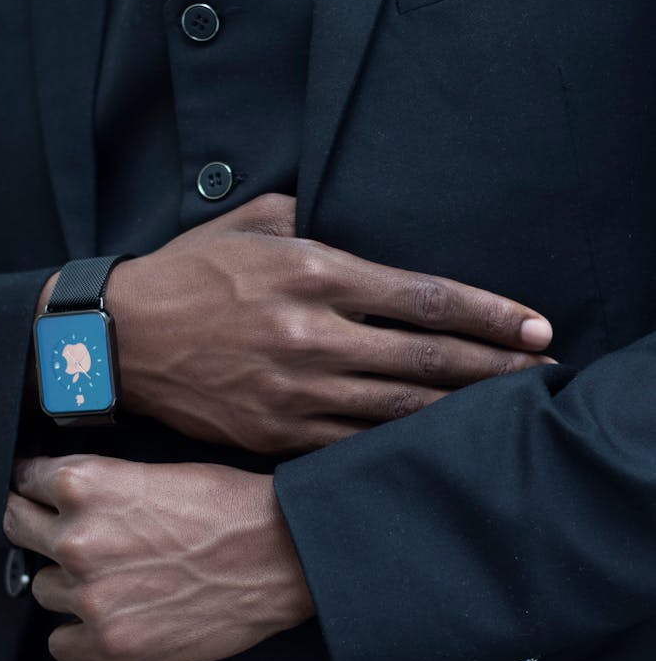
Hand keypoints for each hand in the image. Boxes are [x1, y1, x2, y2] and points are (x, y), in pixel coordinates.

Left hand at [4, 455, 313, 660]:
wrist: (282, 556)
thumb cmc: (231, 508)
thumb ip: (99, 488)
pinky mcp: (111, 643)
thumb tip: (61, 500)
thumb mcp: (156, 472)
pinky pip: (60, 643)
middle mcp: (76, 539)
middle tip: (74, 537)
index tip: (39, 496)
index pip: (24, 482)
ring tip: (113, 579)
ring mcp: (91, 595)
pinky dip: (79, 633)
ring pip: (42, 589)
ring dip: (68, 584)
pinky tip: (109, 618)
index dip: (34, 488)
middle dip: (40, 529)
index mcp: (84, 484)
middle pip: (18, 529)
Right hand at [101, 194, 553, 453]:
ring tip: (506, 413)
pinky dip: (401, 442)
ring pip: (398, 408)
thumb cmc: (187, 273)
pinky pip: (355, 442)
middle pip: (427, 359)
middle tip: (543, 375)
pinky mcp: (276, 432)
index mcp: (312, 273)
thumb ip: (312, 217)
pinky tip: (434, 441)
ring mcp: (295, 391)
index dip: (490, 314)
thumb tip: (356, 224)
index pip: (424, 297)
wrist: (118, 339)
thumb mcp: (252, 222)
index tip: (536, 327)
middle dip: (495, 369)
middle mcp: (311, 335)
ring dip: (460, 412)